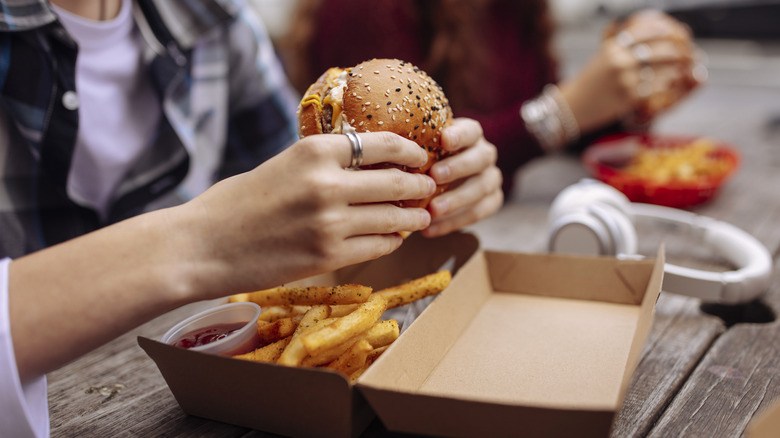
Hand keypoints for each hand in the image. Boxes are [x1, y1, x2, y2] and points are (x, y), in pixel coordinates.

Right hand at [177, 132, 435, 298]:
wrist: (203, 246)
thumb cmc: (237, 203)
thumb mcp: (281, 164)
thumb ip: (323, 162)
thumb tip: (370, 163)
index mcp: (313, 151)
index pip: (382, 144)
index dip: (411, 151)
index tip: (420, 157)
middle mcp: (326, 184)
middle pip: (396, 182)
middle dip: (420, 186)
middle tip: (429, 188)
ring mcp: (330, 223)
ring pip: (394, 218)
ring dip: (413, 217)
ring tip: (419, 216)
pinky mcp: (328, 256)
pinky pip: (379, 246)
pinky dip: (392, 240)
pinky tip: (394, 237)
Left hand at [423, 118, 502, 236]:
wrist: (439, 181)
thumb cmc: (424, 159)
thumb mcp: (421, 149)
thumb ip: (413, 146)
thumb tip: (388, 144)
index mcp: (471, 135)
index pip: (471, 130)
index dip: (460, 135)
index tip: (444, 140)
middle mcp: (485, 154)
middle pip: (480, 159)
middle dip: (457, 168)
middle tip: (434, 177)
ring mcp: (491, 178)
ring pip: (481, 189)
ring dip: (455, 201)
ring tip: (431, 211)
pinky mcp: (492, 201)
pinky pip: (478, 213)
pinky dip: (454, 222)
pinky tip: (430, 230)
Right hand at [559, 9, 704, 131]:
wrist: (572, 107)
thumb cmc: (588, 82)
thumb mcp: (599, 57)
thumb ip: (614, 41)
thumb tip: (624, 22)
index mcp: (613, 48)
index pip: (645, 32)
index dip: (664, 30)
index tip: (676, 32)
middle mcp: (619, 61)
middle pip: (658, 50)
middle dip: (678, 50)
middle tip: (689, 52)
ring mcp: (625, 80)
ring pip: (661, 69)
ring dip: (677, 68)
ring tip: (685, 67)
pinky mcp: (629, 97)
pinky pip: (656, 88)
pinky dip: (668, 84)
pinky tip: (674, 83)